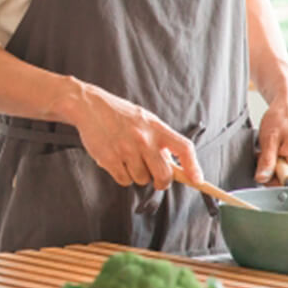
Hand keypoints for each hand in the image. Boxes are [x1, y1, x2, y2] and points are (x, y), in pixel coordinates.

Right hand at [65, 80, 202, 188]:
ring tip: (128, 159)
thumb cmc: (119, 113)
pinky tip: (117, 161)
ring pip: (142, 180)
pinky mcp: (109, 159)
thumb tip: (173, 164)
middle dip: (161, 181)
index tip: (197, 180)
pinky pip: (124, 180)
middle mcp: (144, 139)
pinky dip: (122, 175)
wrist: (89, 106)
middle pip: (164, 175)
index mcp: (156, 128)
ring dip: (137, 175)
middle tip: (156, 178)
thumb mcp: (145, 119)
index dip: (193, 166)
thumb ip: (160, 139)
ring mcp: (126, 150)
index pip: (184, 148)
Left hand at [255, 90, 287, 184]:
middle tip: (262, 156)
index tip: (263, 175)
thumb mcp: (269, 138)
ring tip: (266, 150)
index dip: (274, 185)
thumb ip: (267, 160)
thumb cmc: (282, 118)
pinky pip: (281, 166)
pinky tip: (270, 150)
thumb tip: (262, 178)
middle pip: (284, 182)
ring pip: (281, 174)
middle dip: (269, 173)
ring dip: (269, 166)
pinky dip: (272, 161)